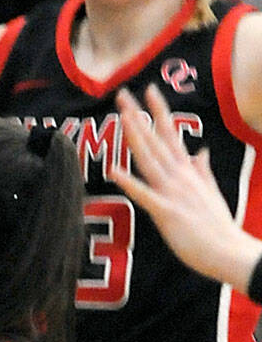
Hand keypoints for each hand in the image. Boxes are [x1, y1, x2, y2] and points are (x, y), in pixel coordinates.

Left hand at [116, 86, 260, 289]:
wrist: (229, 252)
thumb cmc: (218, 227)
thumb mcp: (212, 192)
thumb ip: (203, 171)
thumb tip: (201, 152)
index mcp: (189, 171)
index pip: (171, 134)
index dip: (159, 111)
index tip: (149, 89)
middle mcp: (180, 177)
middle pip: (156, 140)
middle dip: (138, 116)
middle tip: (122, 94)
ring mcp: (173, 193)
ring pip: (150, 159)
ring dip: (135, 137)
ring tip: (122, 116)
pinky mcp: (166, 212)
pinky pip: (144, 194)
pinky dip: (129, 181)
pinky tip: (113, 169)